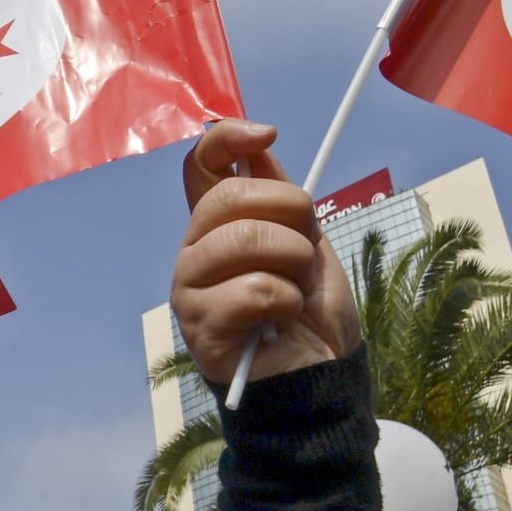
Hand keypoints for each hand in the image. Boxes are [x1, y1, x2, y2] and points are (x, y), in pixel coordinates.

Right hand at [172, 119, 357, 384]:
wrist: (322, 377)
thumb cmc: (312, 314)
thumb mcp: (309, 241)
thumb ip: (282, 197)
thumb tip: (258, 142)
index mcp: (218, 227)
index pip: (200, 165)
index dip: (227, 137)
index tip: (268, 133)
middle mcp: (195, 251)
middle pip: (225, 196)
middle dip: (286, 211)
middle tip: (305, 248)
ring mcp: (190, 289)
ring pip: (241, 239)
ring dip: (292, 262)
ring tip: (296, 290)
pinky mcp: (199, 326)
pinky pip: (251, 289)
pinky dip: (285, 302)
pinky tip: (280, 321)